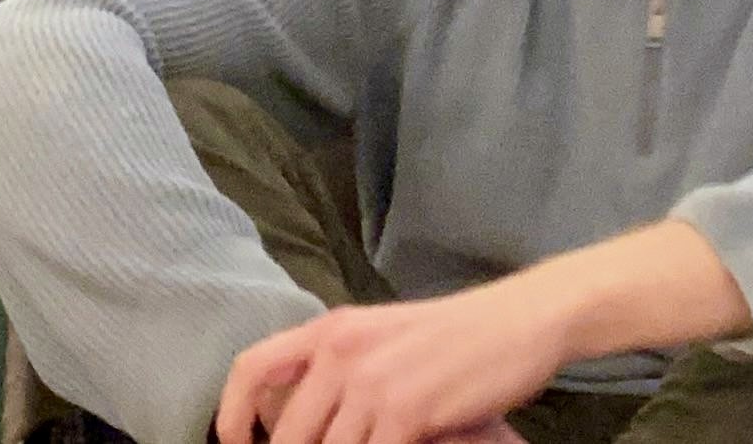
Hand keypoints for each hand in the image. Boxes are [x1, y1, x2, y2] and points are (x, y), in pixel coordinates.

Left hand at [213, 274, 574, 443]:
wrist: (521, 319)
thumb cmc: (458, 334)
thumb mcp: (384, 336)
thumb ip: (341, 368)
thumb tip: (306, 417)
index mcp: (330, 330)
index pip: (250, 369)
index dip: (231, 416)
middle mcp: (340, 353)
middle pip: (287, 435)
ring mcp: (372, 384)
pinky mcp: (406, 412)